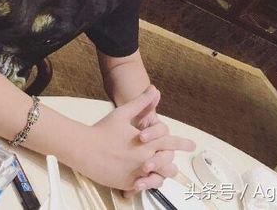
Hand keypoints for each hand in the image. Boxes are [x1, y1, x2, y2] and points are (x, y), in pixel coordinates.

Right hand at [76, 86, 193, 191]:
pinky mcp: (126, 184)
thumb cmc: (103, 130)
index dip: (182, 143)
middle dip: (173, 163)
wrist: (84, 149)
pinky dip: (146, 183)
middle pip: (168, 164)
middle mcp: (144, 160)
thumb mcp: (123, 113)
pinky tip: (145, 180)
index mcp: (146, 144)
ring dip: (161, 175)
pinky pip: (143, 187)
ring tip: (162, 173)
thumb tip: (154, 90)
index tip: (191, 145)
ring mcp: (136, 174)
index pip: (170, 143)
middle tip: (175, 164)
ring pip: (158, 179)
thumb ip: (141, 103)